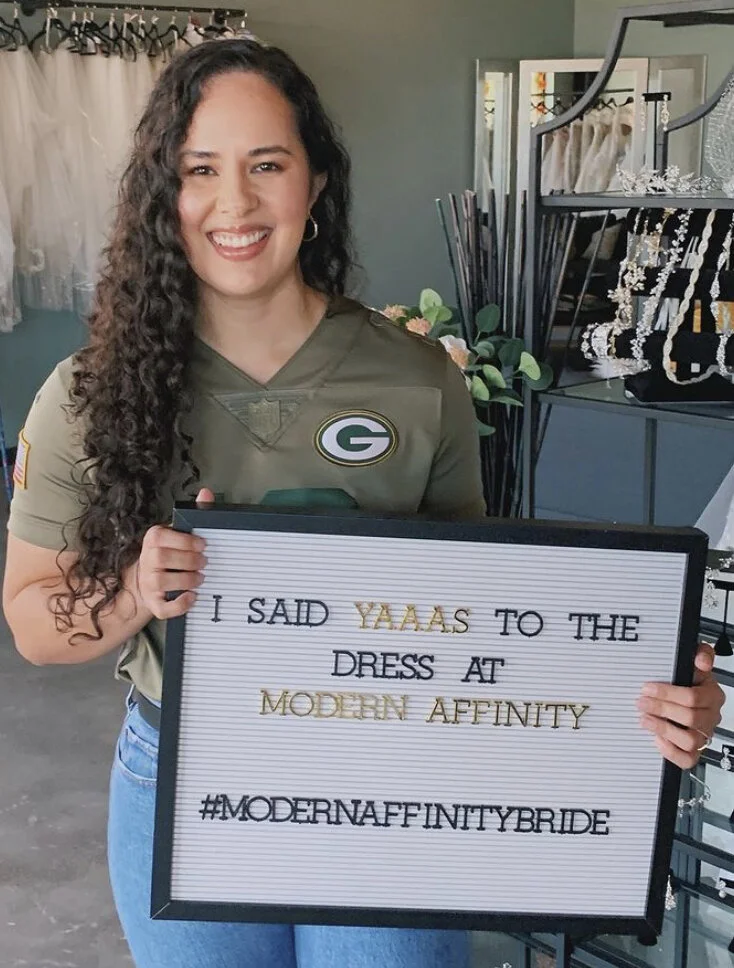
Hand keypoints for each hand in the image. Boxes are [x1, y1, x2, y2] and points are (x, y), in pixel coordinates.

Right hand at [135, 488, 214, 618]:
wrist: (148, 581)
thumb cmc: (170, 553)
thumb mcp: (179, 532)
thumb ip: (194, 513)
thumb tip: (207, 492)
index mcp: (152, 540)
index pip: (161, 537)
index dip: (185, 541)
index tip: (203, 544)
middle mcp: (146, 561)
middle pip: (161, 559)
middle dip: (187, 560)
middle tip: (204, 562)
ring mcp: (147, 584)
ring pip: (160, 582)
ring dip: (185, 580)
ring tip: (200, 578)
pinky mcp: (153, 604)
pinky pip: (163, 608)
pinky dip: (179, 604)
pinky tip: (192, 596)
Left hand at [637, 642, 725, 768]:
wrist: (684, 699)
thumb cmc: (687, 681)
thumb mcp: (692, 663)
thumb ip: (700, 653)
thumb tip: (701, 659)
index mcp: (712, 695)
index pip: (692, 697)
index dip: (666, 693)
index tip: (646, 688)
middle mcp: (710, 717)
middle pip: (689, 718)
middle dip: (661, 709)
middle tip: (641, 703)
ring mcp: (703, 735)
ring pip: (690, 741)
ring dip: (663, 729)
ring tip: (645, 720)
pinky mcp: (694, 750)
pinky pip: (688, 759)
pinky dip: (670, 751)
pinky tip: (657, 739)